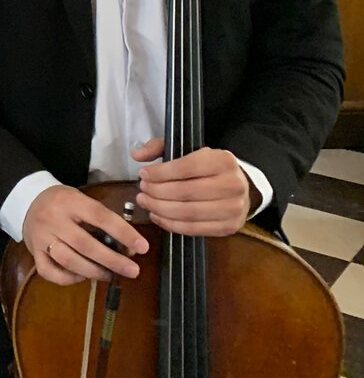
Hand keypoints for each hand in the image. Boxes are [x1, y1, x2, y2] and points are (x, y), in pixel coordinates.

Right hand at [22, 184, 147, 284]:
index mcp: (69, 202)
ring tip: (109, 275)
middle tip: (133, 271)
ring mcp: (41, 237)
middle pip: (85, 244)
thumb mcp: (82, 200)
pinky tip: (81, 276)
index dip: (123, 233)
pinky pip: (49, 272)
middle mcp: (53, 219)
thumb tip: (129, 248)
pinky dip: (67, 279)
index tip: (142, 247)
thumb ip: (103, 221)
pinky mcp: (33, 252)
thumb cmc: (63, 202)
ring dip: (93, 271)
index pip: (100, 217)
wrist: (28, 200)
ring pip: (68, 260)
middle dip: (112, 260)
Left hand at [133, 138, 253, 235]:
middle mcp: (232, 185)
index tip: (143, 174)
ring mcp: (233, 209)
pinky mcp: (229, 227)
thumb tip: (136, 155)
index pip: (185, 168)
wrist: (241, 188)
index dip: (160, 173)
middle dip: (157, 192)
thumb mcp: (187, 149)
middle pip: (185, 192)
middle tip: (142, 190)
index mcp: (223, 161)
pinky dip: (170, 224)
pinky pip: (194, 229)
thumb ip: (159, 147)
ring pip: (188, 213)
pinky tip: (157, 216)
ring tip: (145, 203)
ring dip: (160, 209)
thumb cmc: (208, 168)